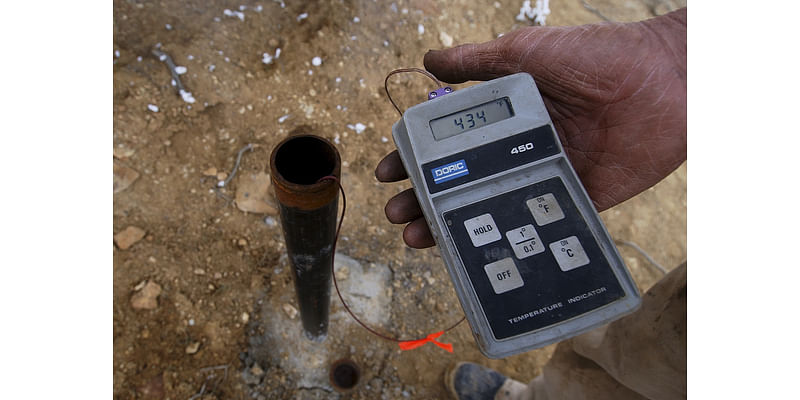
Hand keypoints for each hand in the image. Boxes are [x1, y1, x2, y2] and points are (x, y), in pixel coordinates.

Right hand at [377, 9, 686, 248]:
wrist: (665, 81)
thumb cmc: (597, 57)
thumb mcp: (526, 53)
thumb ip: (476, 61)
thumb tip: (428, 60)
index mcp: (505, 116)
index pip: (449, 143)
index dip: (416, 158)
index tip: (388, 173)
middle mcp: (519, 148)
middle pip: (462, 181)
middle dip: (425, 199)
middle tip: (396, 214)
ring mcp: (544, 175)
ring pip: (489, 207)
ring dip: (453, 224)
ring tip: (418, 238)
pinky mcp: (576, 197)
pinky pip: (535, 222)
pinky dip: (507, 239)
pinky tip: (479, 251)